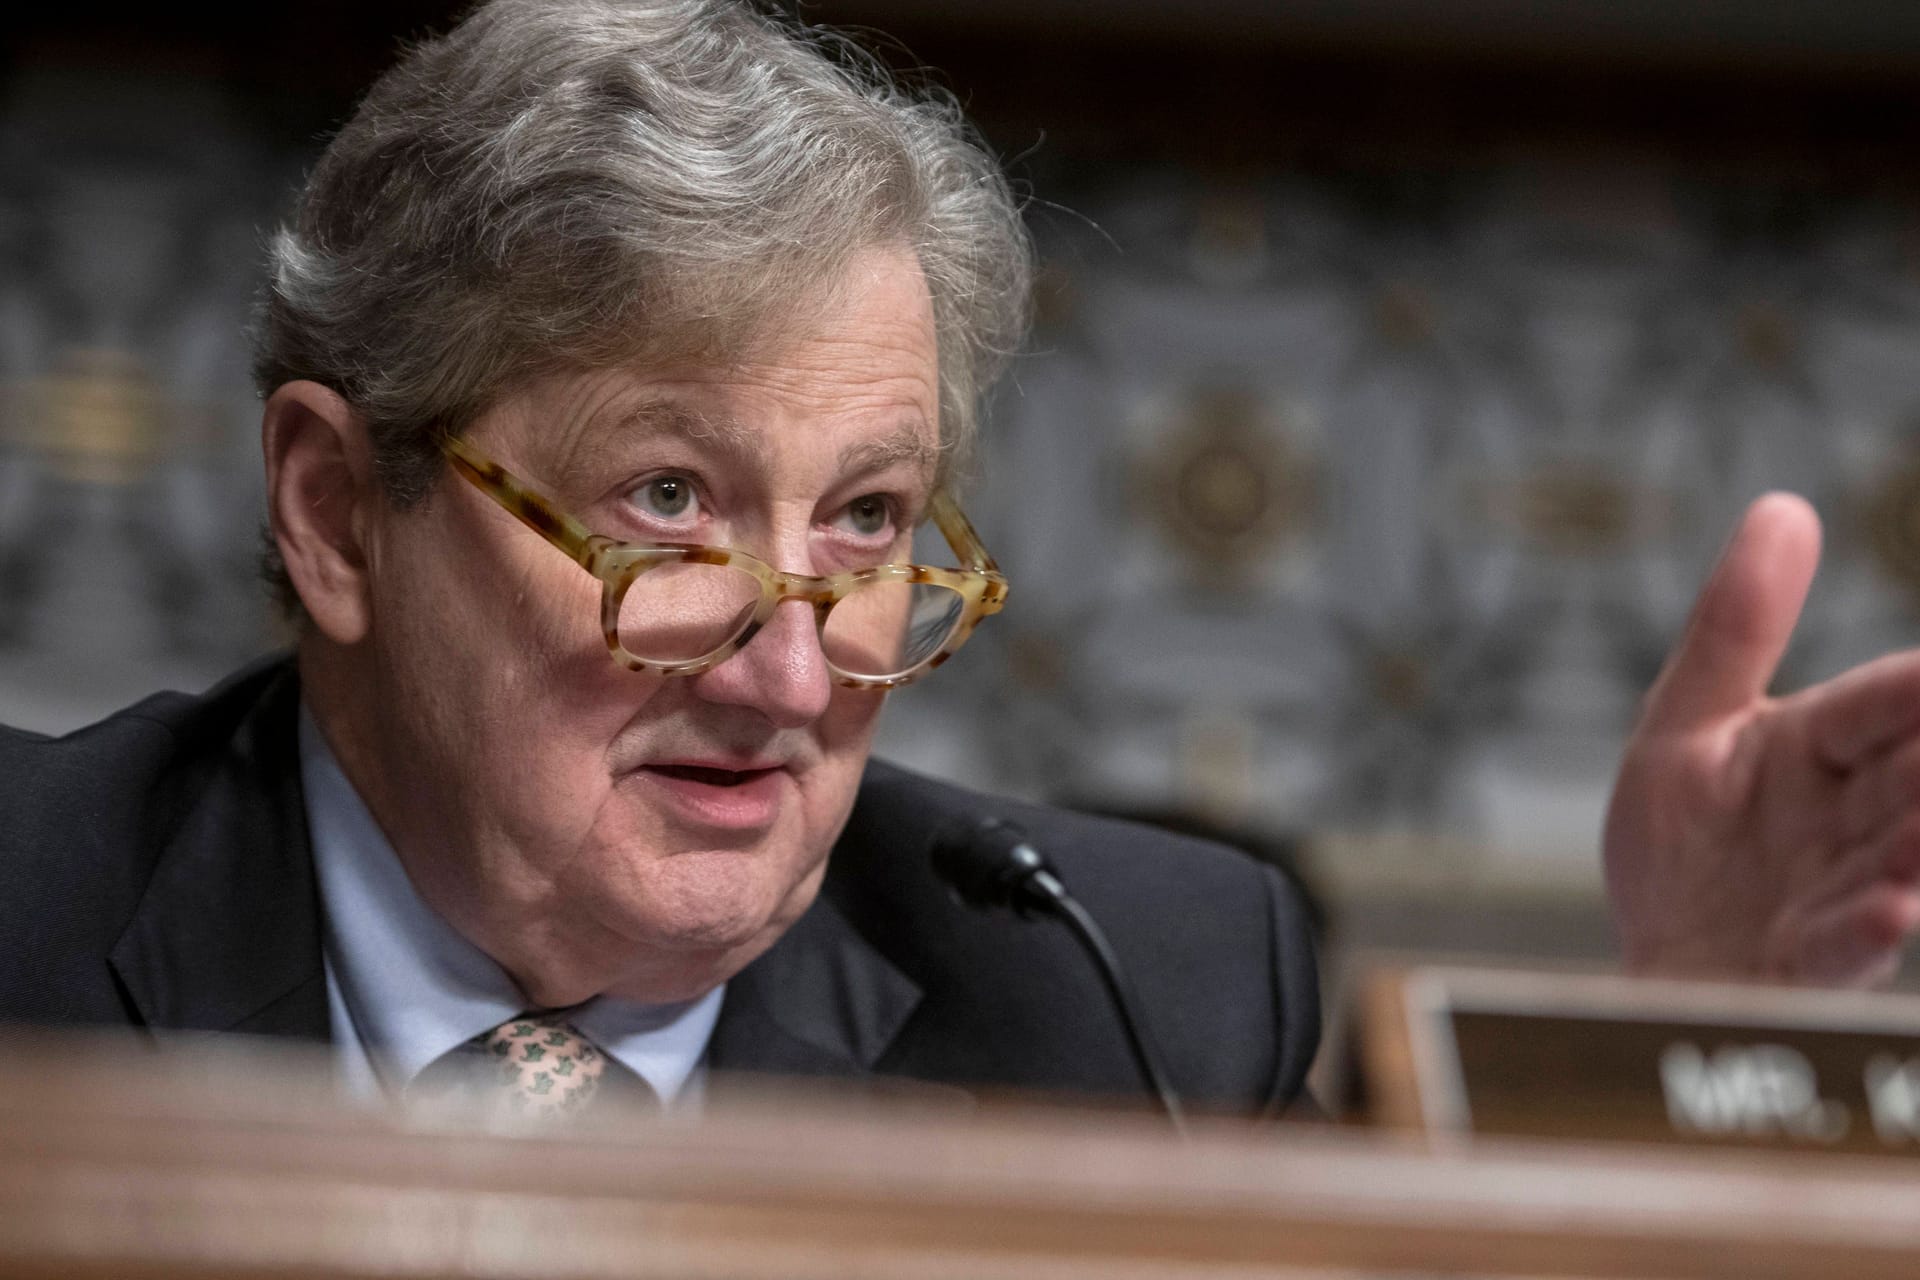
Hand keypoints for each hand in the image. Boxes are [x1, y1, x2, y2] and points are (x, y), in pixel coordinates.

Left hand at [1604, 493, 1919, 985]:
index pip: (1883, 704)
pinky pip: (1847, 946)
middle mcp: (1848, 821)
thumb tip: (1784, 506)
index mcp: (1820, 751)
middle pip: (1912, 778)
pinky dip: (1870, 927)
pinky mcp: (1808, 963)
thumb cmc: (1684, 849)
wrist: (1658, 964)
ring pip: (1899, 858)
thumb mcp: (1685, 722)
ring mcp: (1838, 894)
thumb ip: (1735, 628)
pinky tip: (1892, 909)